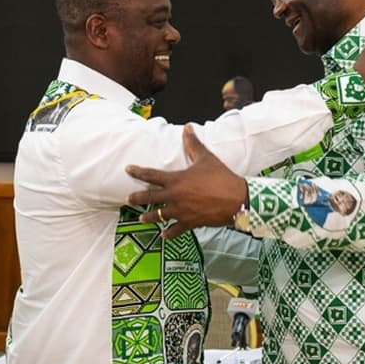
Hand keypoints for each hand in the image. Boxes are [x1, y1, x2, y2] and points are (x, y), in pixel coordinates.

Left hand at [126, 126, 247, 239]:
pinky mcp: (190, 223)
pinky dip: (169, 233)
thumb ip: (193, 144)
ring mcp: (181, 211)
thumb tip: (187, 127)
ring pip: (159, 216)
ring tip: (141, 219)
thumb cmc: (221, 177)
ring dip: (149, 218)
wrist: (236, 199)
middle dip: (137, 199)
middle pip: (149, 198)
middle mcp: (175, 197)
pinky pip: (175, 230)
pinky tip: (164, 235)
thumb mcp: (206, 158)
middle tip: (128, 200)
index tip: (128, 170)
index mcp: (176, 180)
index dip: (138, 172)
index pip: (151, 175)